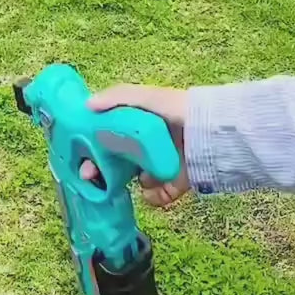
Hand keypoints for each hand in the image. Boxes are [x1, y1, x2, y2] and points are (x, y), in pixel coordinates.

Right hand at [80, 84, 189, 208]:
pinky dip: (153, 197)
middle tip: (94, 180)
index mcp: (143, 122)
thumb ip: (117, 97)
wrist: (212, 133)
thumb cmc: (178, 110)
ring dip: (133, 182)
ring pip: (139, 178)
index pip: (111, 136)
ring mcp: (165, 163)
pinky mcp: (178, 181)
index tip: (83, 162)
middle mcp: (152, 143)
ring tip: (137, 179)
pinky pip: (160, 195)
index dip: (94, 149)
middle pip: (120, 161)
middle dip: (105, 172)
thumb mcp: (148, 97)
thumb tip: (87, 104)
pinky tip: (150, 193)